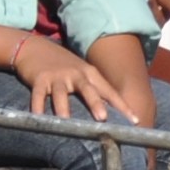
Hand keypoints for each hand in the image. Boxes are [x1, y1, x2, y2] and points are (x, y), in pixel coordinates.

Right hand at [15, 35, 136, 123]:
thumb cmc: (63, 65)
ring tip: (65, 121)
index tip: (134, 120)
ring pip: (61, 94)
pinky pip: (38, 95)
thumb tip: (109, 114)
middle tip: (103, 118)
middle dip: (95, 104)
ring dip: (63, 107)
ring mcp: (57, 76)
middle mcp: (75, 74)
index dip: (122, 106)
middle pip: (87, 90)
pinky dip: (37, 106)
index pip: (109, 91)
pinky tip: (37, 117)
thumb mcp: (82, 73)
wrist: (35, 47)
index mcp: (90, 74)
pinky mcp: (39, 79)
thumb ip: (94, 89)